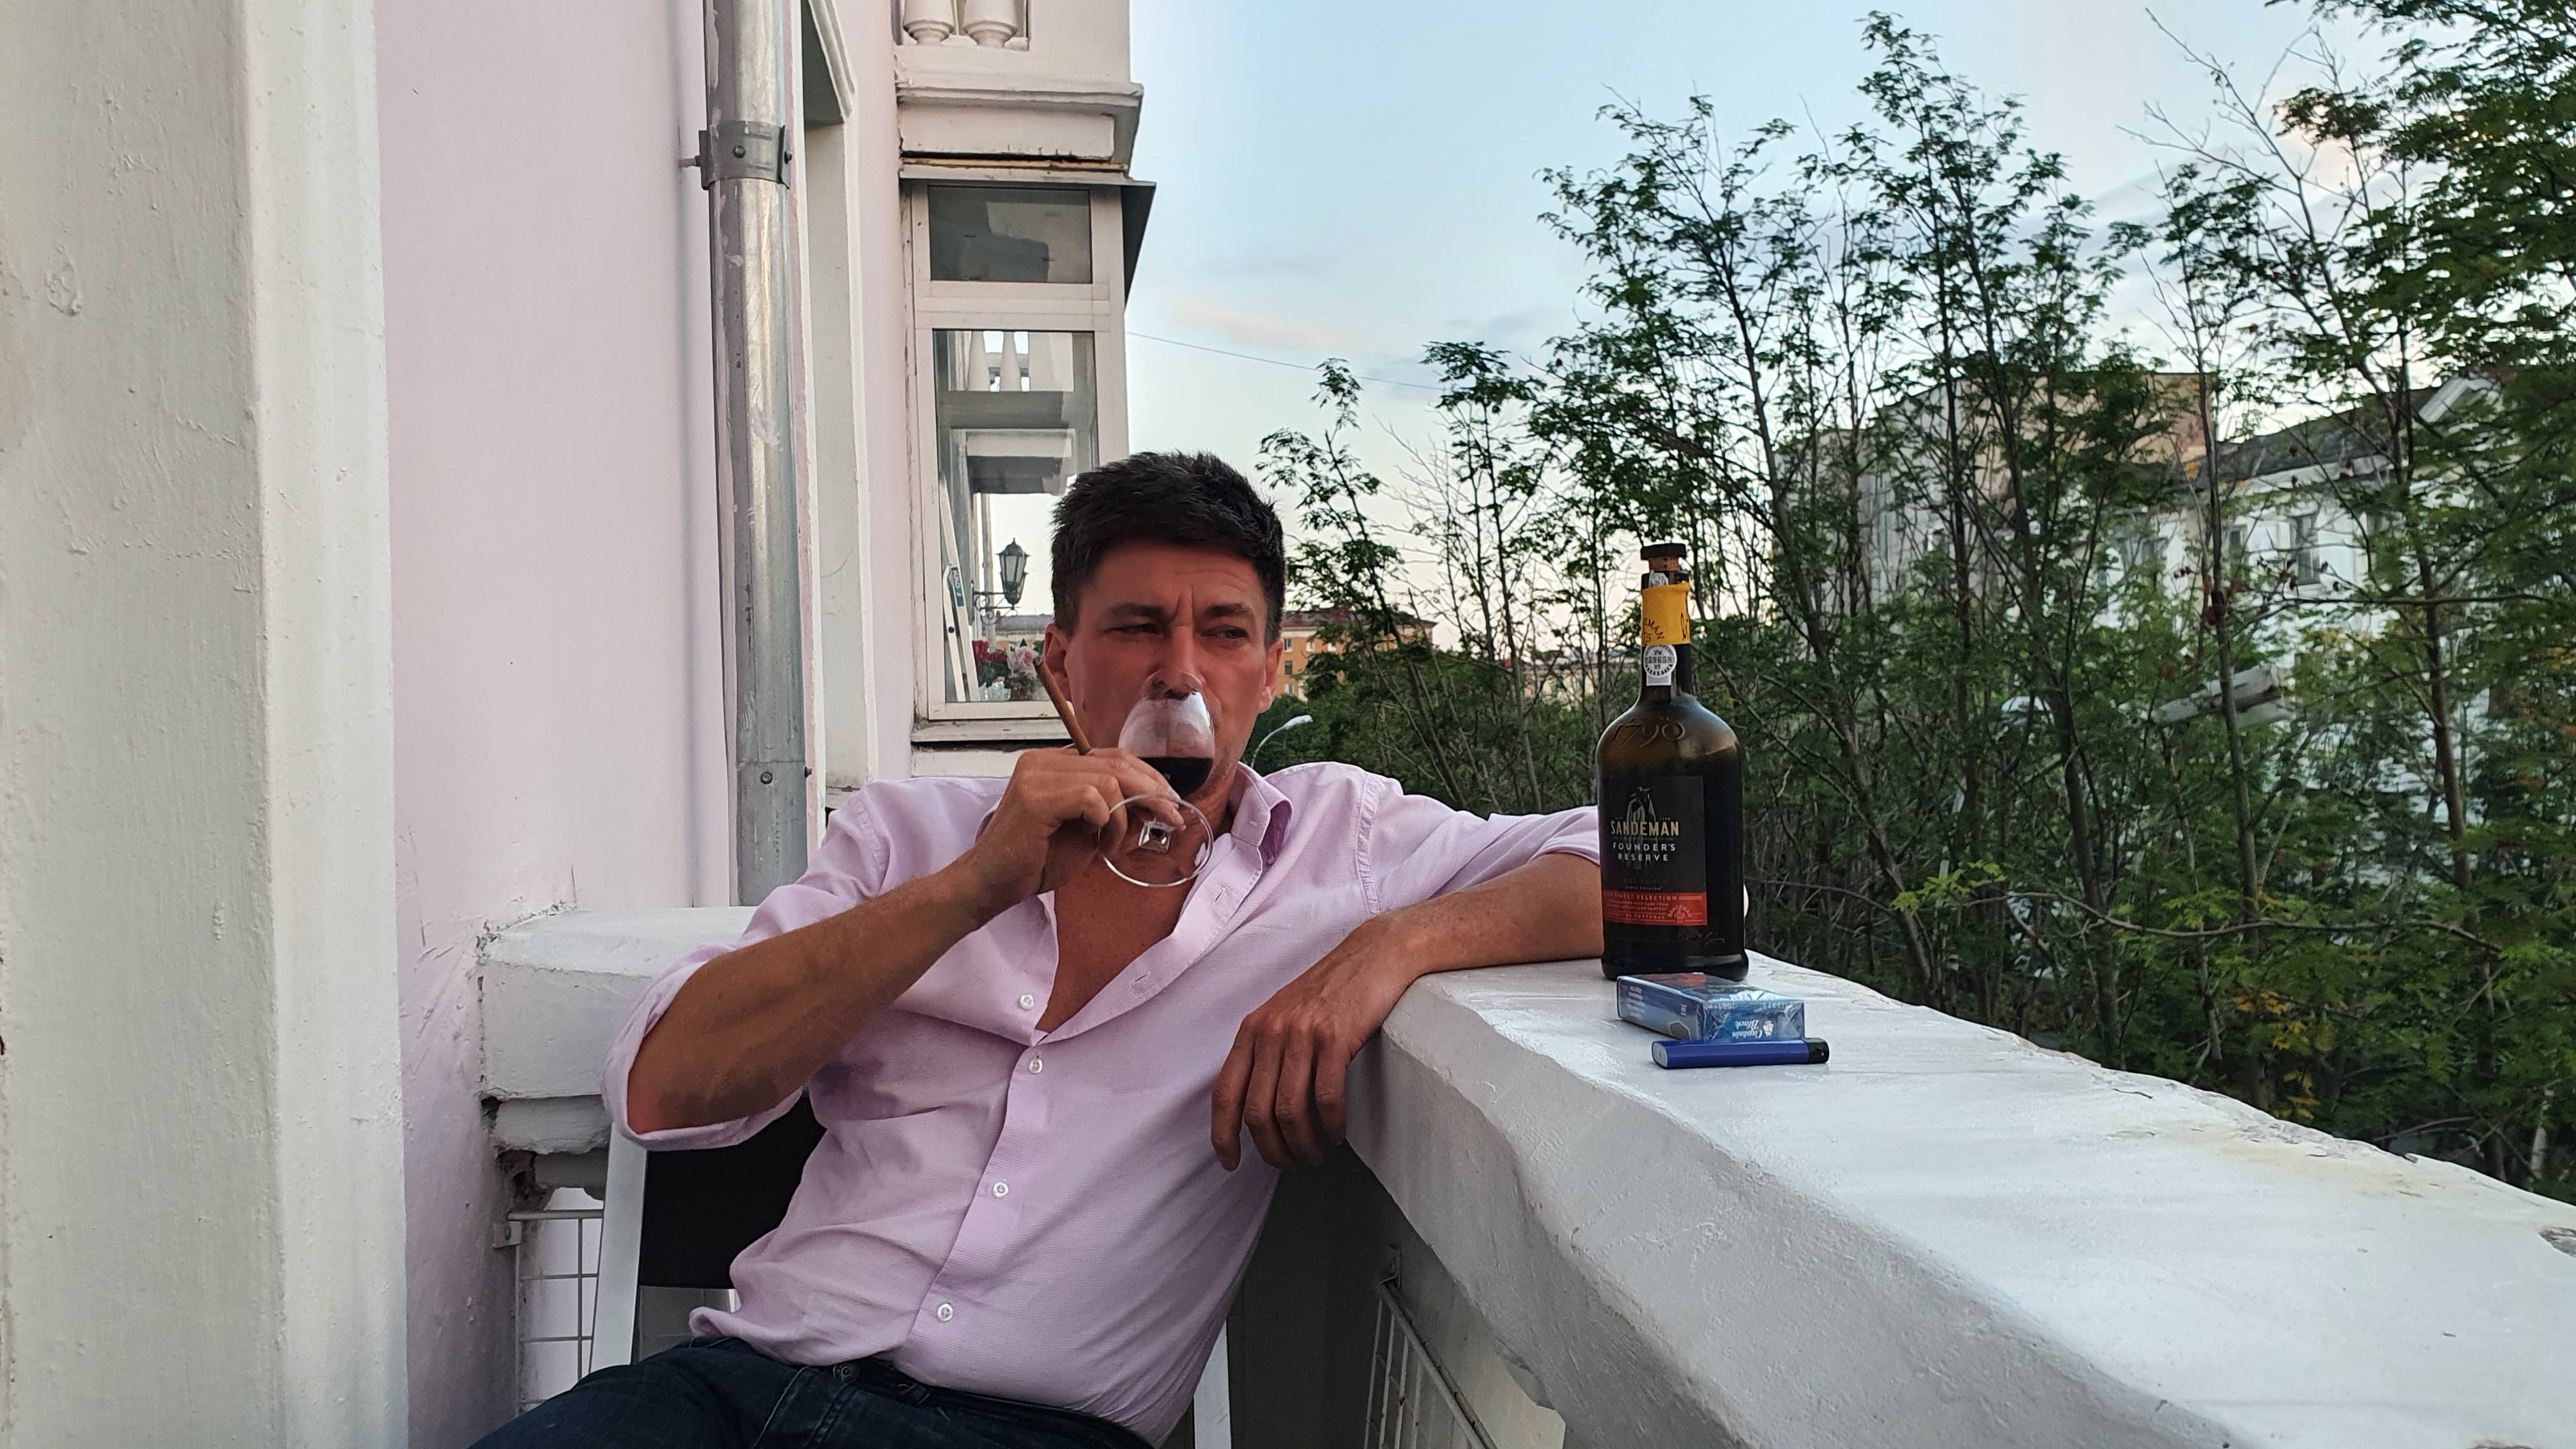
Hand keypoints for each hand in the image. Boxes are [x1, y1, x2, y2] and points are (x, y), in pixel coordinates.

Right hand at [952, 747, 1180, 917]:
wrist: (990, 885)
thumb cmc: (1034, 861)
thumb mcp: (1086, 832)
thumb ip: (1115, 813)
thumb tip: (1157, 805)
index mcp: (1052, 763)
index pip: (1112, 756)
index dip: (1147, 777)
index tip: (1169, 803)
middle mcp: (1042, 761)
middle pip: (1116, 762)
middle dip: (1152, 791)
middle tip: (1172, 817)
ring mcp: (1036, 776)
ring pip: (1109, 780)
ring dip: (1125, 817)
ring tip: (1113, 846)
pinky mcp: (1035, 798)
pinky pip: (1093, 798)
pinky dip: (1109, 822)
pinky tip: (1101, 845)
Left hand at [1210, 915, 1422, 1169]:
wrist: (1373, 955)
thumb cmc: (1331, 990)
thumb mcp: (1284, 1014)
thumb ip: (1266, 1052)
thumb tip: (1258, 1107)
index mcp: (1252, 1029)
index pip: (1224, 1093)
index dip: (1222, 1135)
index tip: (1229, 1163)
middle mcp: (1270, 1031)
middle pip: (1257, 1112)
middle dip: (1272, 1150)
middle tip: (1290, 1163)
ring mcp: (1302, 1033)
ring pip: (1289, 1111)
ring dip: (1302, 1145)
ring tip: (1315, 1155)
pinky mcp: (1335, 1037)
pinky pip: (1326, 1097)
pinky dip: (1330, 1125)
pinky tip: (1337, 1133)